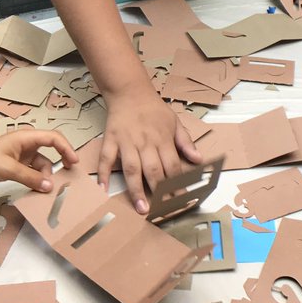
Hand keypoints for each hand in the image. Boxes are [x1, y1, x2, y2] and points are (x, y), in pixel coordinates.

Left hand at [0, 129, 76, 192]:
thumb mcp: (8, 169)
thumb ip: (30, 177)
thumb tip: (50, 186)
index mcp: (26, 137)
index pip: (53, 138)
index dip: (66, 148)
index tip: (74, 162)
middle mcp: (26, 144)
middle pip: (51, 150)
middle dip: (60, 161)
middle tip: (68, 174)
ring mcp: (22, 156)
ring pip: (42, 164)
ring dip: (46, 175)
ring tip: (47, 189)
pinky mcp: (16, 166)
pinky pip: (33, 172)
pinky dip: (37, 180)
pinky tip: (37, 189)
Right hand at [98, 88, 201, 212]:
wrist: (130, 91)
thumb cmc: (153, 109)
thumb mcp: (174, 121)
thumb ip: (185, 141)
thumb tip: (198, 159)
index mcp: (163, 139)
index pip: (172, 166)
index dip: (178, 184)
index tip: (181, 200)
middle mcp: (145, 142)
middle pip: (153, 170)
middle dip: (159, 192)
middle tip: (161, 211)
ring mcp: (127, 142)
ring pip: (132, 168)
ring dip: (136, 189)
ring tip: (140, 208)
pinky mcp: (111, 140)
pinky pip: (106, 158)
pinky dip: (103, 174)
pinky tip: (103, 189)